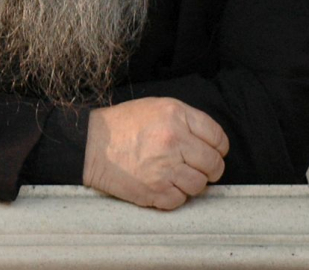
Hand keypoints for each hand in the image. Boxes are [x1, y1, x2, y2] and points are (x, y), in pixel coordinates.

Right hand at [82, 97, 229, 210]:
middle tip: (199, 169)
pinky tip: (162, 185)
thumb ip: (186, 120)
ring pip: (199, 186)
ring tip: (177, 177)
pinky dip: (173, 196)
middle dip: (210, 169)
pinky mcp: (154, 190)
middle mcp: (174, 141)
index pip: (218, 138)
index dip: (218, 148)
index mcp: (176, 116)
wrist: (90, 144)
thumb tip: (211, 142)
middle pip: (213, 164)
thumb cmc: (123, 124)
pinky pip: (179, 200)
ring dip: (191, 184)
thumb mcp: (156, 107)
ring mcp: (165, 168)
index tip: (212, 152)